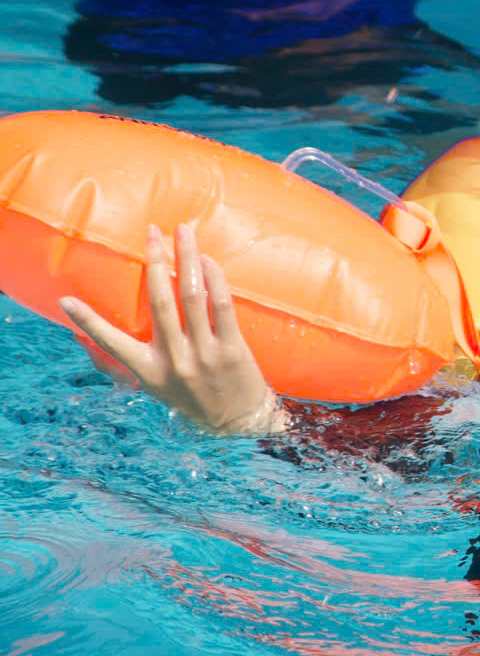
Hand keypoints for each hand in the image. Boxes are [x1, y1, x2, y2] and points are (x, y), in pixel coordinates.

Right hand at [61, 223, 281, 436]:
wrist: (238, 424)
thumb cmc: (194, 399)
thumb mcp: (157, 388)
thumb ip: (133, 362)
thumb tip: (93, 341)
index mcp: (150, 370)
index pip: (113, 342)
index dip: (88, 322)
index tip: (66, 301)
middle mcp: (175, 360)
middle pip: (160, 301)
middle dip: (154, 261)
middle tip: (152, 231)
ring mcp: (205, 354)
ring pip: (192, 296)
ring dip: (187, 257)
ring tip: (183, 231)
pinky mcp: (233, 349)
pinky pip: (221, 306)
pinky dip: (214, 279)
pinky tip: (208, 260)